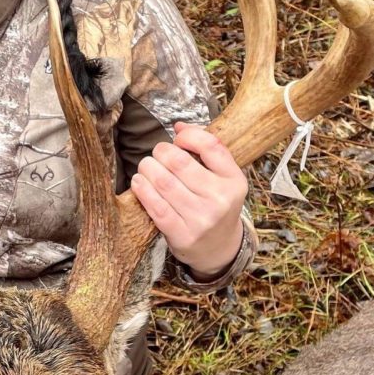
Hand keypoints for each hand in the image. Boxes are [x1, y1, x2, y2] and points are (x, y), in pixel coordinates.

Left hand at [131, 124, 247, 277]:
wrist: (219, 248)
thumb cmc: (216, 204)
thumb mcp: (223, 178)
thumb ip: (206, 149)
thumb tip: (179, 126)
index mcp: (234, 181)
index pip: (210, 145)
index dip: (188, 136)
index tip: (178, 139)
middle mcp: (220, 199)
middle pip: (179, 162)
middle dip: (161, 152)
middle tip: (157, 154)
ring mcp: (201, 219)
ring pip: (163, 182)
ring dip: (147, 168)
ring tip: (146, 167)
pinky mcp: (182, 234)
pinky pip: (155, 206)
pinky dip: (142, 189)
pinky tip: (139, 182)